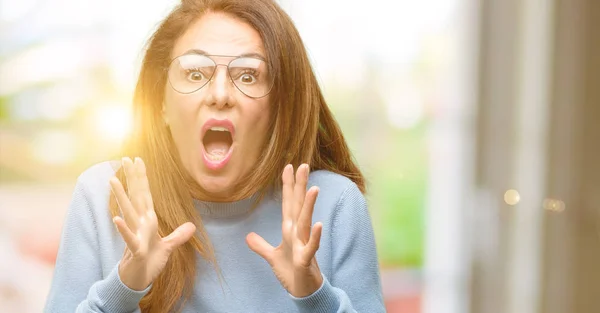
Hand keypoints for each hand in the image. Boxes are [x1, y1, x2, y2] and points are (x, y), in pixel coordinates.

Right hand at [110, 157, 195, 290]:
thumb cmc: (149, 262)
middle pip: (136, 196)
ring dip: (121, 197)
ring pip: (128, 212)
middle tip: (125, 158)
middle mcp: (140, 224)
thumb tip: (192, 226)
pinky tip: (116, 219)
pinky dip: (123, 229)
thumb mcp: (168, 247)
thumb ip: (179, 236)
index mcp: (148, 220)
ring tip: (113, 179)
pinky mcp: (135, 249)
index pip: (145, 194)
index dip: (142, 177)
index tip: (138, 159)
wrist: (137, 281)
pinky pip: (128, 238)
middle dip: (132, 177)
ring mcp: (135, 234)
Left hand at [246, 164, 323, 297]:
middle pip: (298, 205)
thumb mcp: (272, 257)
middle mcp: (298, 233)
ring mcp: (303, 244)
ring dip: (309, 205)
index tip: (288, 166)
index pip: (288, 203)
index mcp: (290, 230)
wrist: (302, 291)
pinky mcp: (306, 259)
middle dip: (300, 186)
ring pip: (306, 221)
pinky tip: (319, 224)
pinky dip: (315, 236)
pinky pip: (312, 246)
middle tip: (303, 165)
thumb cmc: (291, 272)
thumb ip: (261, 245)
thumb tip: (248, 236)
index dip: (288, 185)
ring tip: (313, 188)